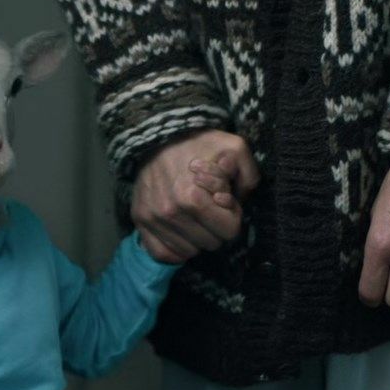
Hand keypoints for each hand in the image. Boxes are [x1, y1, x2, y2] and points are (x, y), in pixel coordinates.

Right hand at [132, 130, 258, 263]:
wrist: (159, 136)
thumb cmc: (200, 144)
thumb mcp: (235, 148)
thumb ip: (249, 175)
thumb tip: (241, 201)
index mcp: (194, 199)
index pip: (229, 232)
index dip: (232, 216)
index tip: (224, 201)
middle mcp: (170, 213)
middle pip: (211, 244)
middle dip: (216, 227)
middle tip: (210, 207)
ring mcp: (153, 219)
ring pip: (189, 251)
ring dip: (196, 238)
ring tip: (194, 216)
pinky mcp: (140, 221)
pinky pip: (163, 254)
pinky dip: (175, 250)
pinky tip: (182, 234)